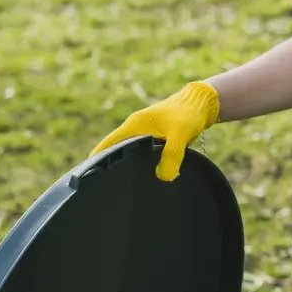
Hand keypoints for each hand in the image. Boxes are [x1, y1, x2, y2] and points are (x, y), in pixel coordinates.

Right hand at [90, 80, 219, 181]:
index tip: (89, 177)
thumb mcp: (180, 134)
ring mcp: (146, 133)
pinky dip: (145, 163)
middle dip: (112, 166)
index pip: (108, 144)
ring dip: (130, 165)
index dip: (97, 160)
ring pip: (133, 152)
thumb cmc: (188, 114)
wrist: (203, 103)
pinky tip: (148, 176)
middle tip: (107, 188)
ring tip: (125, 185)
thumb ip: (171, 155)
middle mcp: (136, 129)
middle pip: (117, 150)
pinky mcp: (157, 138)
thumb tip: (164, 177)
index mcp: (135, 125)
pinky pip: (146, 153)